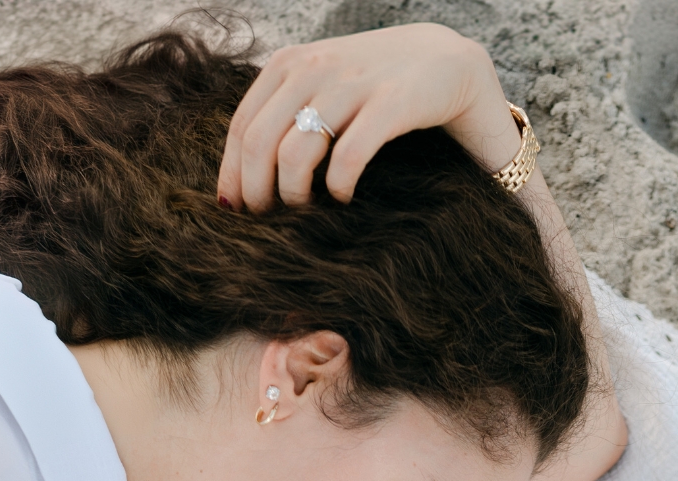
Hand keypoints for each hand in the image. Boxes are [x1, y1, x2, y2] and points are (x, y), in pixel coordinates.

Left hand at [218, 24, 522, 211]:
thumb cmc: (377, 84)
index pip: (241, 125)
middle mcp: (311, 70)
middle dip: (257, 191)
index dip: (233, 173)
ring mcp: (350, 86)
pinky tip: (344, 198)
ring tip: (306, 212)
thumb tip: (247, 166)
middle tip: (268, 221)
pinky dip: (339, 186)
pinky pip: (349, 156)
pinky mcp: (390, 105)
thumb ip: (287, 108)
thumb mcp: (323, 82)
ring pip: (295, 152)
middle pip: (259, 142)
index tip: (236, 209)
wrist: (444, 61)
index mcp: (287, 65)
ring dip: (294, 195)